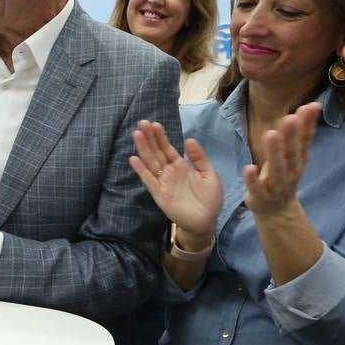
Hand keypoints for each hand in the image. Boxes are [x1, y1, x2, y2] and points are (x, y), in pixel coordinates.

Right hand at [128, 120, 221, 241]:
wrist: (207, 221)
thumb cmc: (210, 198)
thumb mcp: (209, 174)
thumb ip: (199, 158)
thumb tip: (188, 139)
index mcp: (181, 165)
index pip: (167, 148)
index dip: (160, 136)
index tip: (154, 124)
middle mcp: (169, 172)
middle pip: (156, 152)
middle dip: (149, 138)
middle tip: (142, 123)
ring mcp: (162, 182)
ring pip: (150, 162)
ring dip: (143, 149)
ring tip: (136, 134)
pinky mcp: (159, 194)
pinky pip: (149, 180)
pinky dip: (141, 170)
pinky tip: (134, 159)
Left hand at [242, 101, 319, 215]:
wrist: (277, 211)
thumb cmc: (284, 174)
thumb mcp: (295, 154)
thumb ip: (302, 131)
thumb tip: (313, 105)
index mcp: (298, 159)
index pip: (305, 140)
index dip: (308, 124)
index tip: (311, 106)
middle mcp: (291, 171)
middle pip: (292, 152)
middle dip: (291, 135)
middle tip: (289, 118)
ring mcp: (276, 185)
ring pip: (277, 169)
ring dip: (273, 152)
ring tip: (271, 134)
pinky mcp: (260, 195)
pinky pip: (256, 187)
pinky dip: (253, 179)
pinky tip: (248, 168)